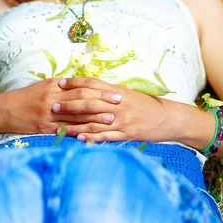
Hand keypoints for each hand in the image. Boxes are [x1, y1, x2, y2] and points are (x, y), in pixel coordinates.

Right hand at [0, 77, 123, 135]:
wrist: (3, 111)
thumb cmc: (25, 99)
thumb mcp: (42, 87)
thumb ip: (61, 87)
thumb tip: (80, 84)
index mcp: (54, 86)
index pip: (81, 86)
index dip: (100, 88)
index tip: (116, 91)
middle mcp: (53, 98)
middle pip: (82, 98)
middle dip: (102, 100)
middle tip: (120, 102)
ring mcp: (49, 114)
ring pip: (76, 115)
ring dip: (95, 117)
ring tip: (112, 119)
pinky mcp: (45, 128)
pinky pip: (65, 131)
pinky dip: (79, 132)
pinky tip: (92, 135)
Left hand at [54, 77, 177, 142]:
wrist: (169, 119)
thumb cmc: (148, 105)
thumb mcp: (130, 94)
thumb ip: (111, 93)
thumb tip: (92, 90)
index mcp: (118, 92)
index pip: (93, 84)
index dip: (75, 83)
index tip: (60, 83)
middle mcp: (118, 105)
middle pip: (89, 102)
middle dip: (69, 104)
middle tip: (54, 106)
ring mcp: (122, 120)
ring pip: (94, 121)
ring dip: (75, 124)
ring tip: (59, 126)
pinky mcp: (126, 134)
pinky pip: (105, 137)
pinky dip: (91, 138)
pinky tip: (78, 139)